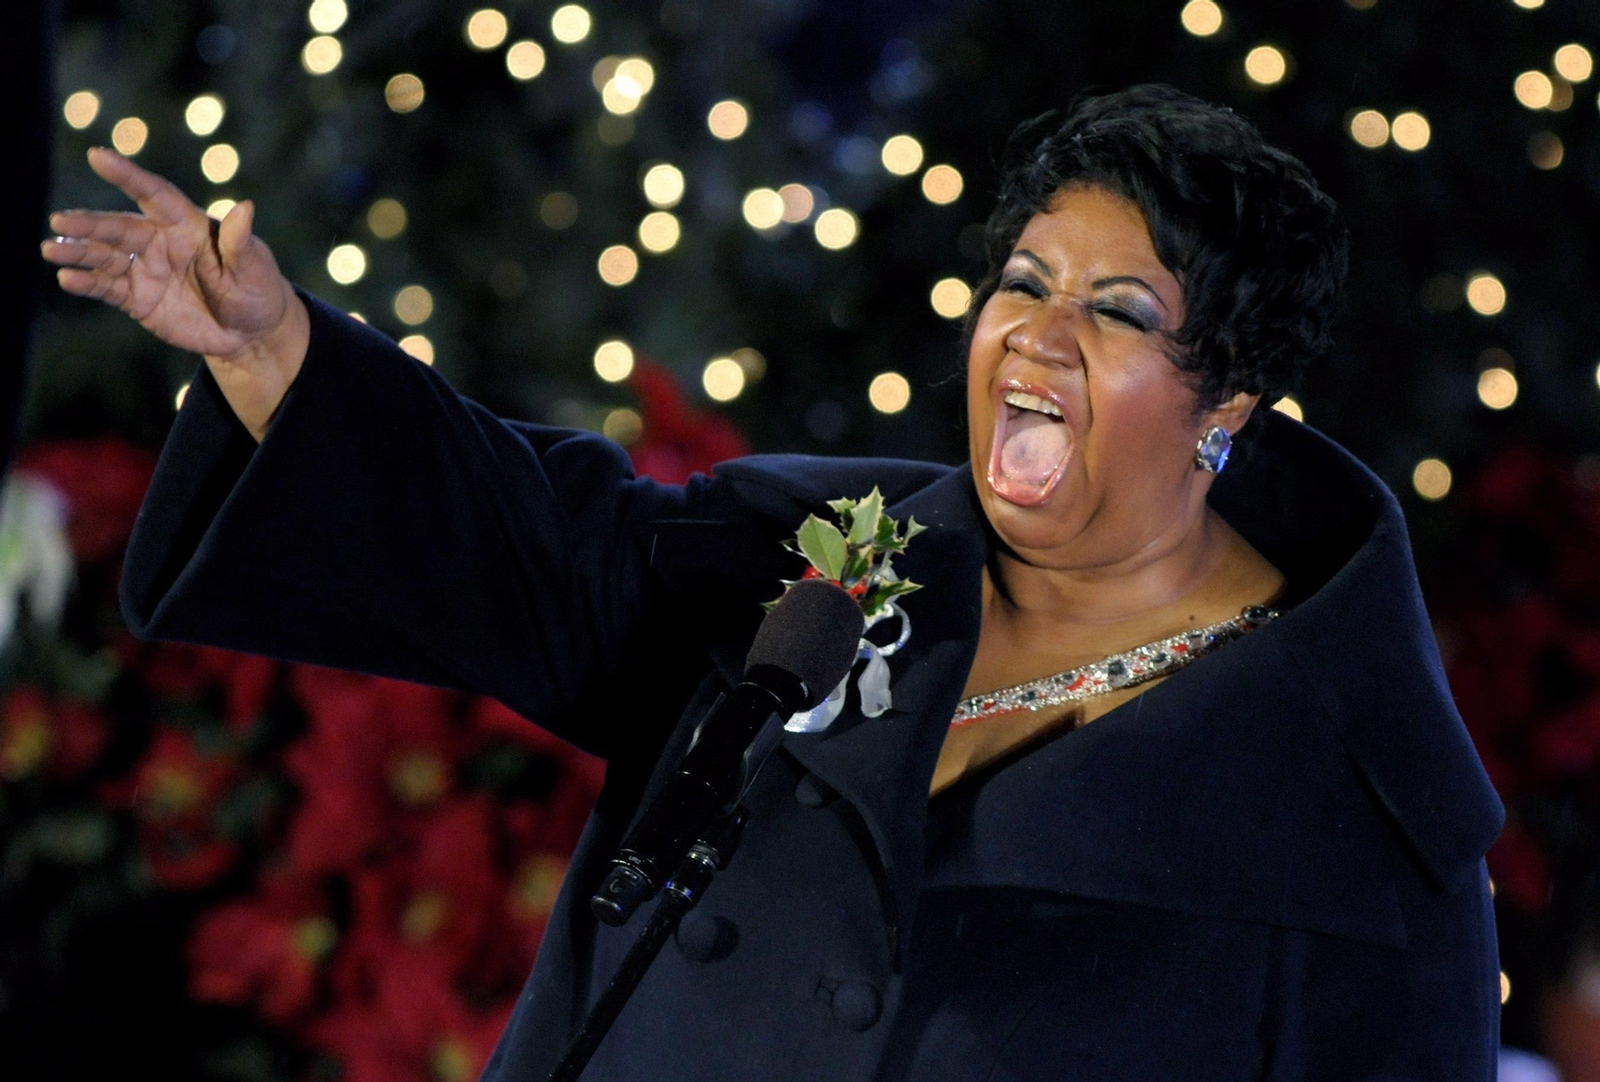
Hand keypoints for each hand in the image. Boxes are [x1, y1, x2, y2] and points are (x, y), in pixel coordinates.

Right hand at [42, 147, 308, 439]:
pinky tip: (67, 279)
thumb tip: (245, 207)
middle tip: (60, 221)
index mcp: (187, 225)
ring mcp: (145, 269)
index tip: (98, 155)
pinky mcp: (137, 298)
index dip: (128, 175)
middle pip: (119, 227)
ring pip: (104, 256)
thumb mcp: (255, 269)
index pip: (154, 194)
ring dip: (77, 252)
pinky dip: (86, 283)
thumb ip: (241, 242)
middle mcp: (160, 242)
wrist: (250, 334)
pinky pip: (107, 288)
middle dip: (90, 224)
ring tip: (52, 250)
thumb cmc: (257, 292)